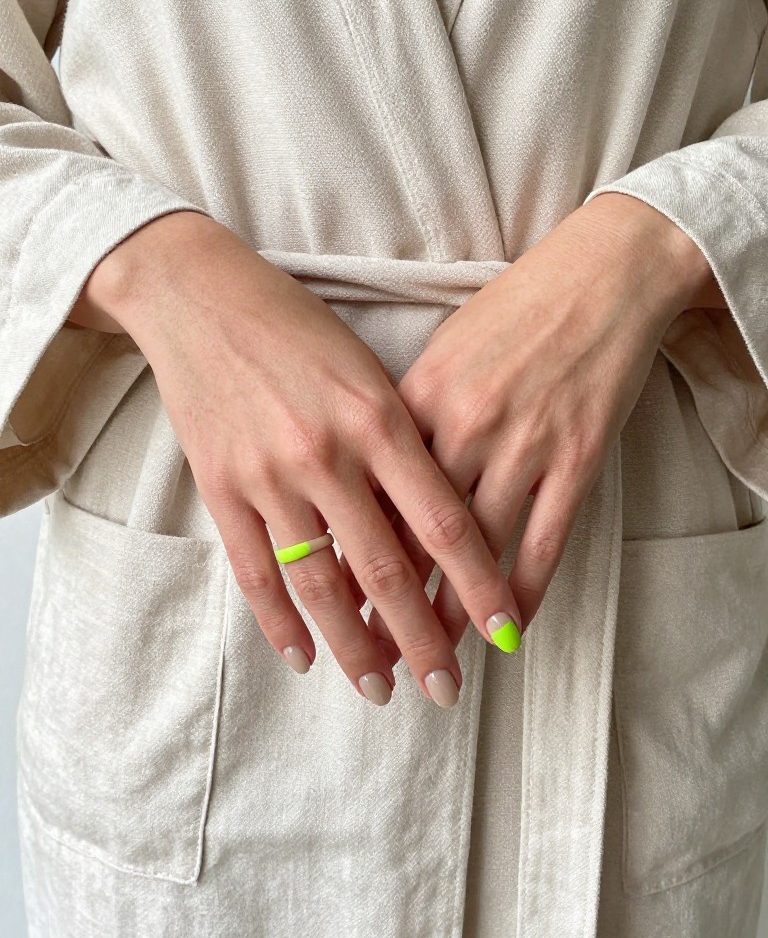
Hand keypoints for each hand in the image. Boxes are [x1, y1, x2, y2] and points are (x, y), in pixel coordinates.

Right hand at [71, 211, 521, 706]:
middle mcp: (328, 454)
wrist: (202, 297)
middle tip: (447, 690)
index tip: (504, 633)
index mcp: (379, 418)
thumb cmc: (301, 328)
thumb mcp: (369, 372)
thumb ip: (403, 444)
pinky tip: (303, 656)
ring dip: (354, 647)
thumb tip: (435, 527)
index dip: (479, 586)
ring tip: (380, 689)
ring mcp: (270, 475)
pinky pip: (255, 571)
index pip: (444, 523)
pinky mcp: (221, 487)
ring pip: (321, 584)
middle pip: (387, 569)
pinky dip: (280, 622)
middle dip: (422, 639)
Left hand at [341, 192, 720, 662]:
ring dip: (452, 616)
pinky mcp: (577, 457)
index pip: (368, 497)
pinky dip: (523, 592)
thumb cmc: (511, 311)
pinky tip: (508, 628)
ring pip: (476, 552)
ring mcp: (522, 444)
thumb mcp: (439, 352)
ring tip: (433, 661)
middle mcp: (460, 427)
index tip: (329, 609)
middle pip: (413, 535)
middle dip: (388, 609)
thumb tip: (372, 479)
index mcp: (411, 399)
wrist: (598, 276)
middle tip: (371, 660)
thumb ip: (402, 417)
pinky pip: (544, 542)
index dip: (347, 561)